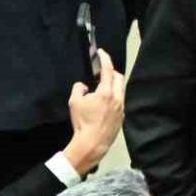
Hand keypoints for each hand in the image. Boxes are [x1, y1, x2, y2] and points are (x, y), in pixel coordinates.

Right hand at [63, 51, 124, 175]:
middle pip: (119, 77)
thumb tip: (83, 86)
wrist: (92, 143)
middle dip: (110, 71)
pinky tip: (103, 104)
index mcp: (105, 92)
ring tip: (101, 89)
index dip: (104, 58)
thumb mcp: (74, 102)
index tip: (101, 52)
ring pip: (120, 89)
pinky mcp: (121, 116)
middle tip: (100, 72)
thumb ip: (78, 89)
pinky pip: (119, 100)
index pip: (107, 69)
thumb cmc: (82, 122)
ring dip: (112, 85)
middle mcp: (117, 97)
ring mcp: (121, 107)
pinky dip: (113, 97)